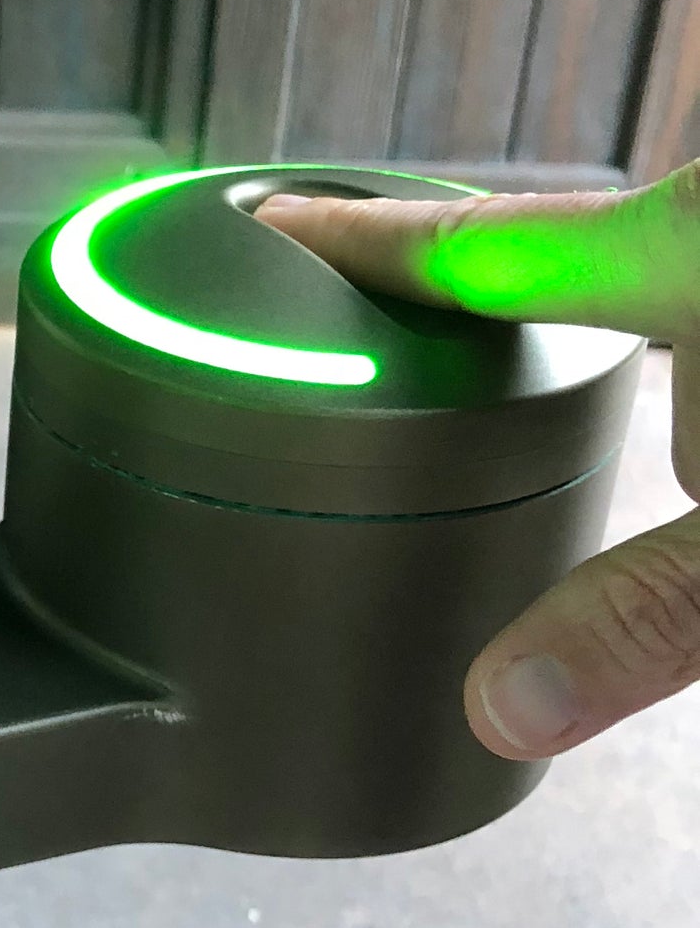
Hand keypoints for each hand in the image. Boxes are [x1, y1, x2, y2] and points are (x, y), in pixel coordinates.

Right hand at [256, 165, 699, 761]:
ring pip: (662, 284)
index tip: (270, 222)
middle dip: (517, 330)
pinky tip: (692, 429)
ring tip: (655, 449)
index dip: (353, 240)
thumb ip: (644, 616)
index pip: (469, 241)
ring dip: (654, 362)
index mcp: (681, 249)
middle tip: (450, 376)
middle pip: (568, 261)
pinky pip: (699, 291)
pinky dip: (687, 352)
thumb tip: (500, 704)